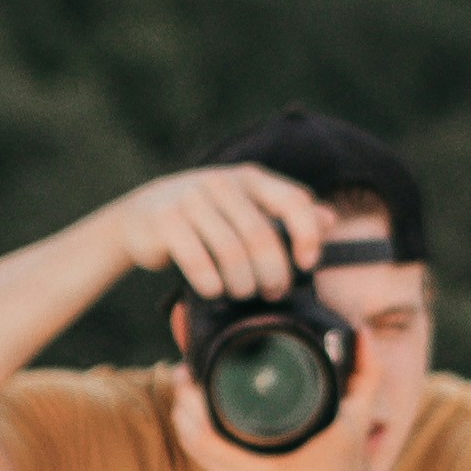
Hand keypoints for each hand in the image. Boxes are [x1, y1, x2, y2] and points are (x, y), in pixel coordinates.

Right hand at [111, 160, 342, 302]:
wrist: (141, 216)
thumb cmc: (206, 218)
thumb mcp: (246, 207)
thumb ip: (287, 213)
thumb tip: (329, 220)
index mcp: (250, 178)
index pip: (293, 200)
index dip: (308, 235)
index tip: (307, 263)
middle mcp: (221, 183)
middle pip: (263, 237)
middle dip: (273, 274)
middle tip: (273, 293)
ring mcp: (190, 200)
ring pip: (232, 254)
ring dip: (243, 284)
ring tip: (242, 293)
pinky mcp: (165, 221)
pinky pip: (199, 263)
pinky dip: (212, 285)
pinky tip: (214, 290)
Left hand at [170, 362, 402, 470]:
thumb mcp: (358, 423)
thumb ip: (366, 377)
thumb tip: (363, 334)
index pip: (206, 438)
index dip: (190, 404)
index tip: (191, 371)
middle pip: (193, 443)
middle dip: (182, 406)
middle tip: (183, 373)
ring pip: (196, 456)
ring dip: (185, 423)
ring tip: (184, 390)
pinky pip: (209, 466)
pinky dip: (198, 442)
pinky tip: (195, 420)